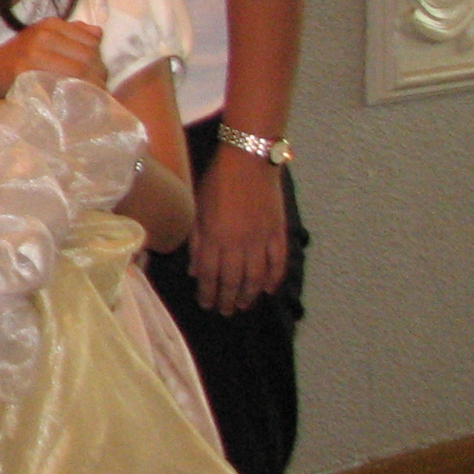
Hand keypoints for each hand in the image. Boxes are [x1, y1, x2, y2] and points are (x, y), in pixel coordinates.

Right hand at [0, 19, 107, 101]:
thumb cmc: (20, 60)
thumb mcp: (42, 40)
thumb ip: (71, 33)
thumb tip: (97, 32)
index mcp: (51, 24)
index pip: (92, 41)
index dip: (99, 60)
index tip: (98, 77)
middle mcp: (43, 33)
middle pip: (89, 56)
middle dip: (99, 76)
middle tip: (98, 93)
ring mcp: (34, 51)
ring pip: (80, 70)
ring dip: (91, 87)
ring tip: (92, 98)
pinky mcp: (26, 71)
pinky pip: (62, 83)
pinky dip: (74, 93)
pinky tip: (76, 101)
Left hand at [190, 144, 286, 313]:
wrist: (249, 162)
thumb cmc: (217, 181)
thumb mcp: (197, 209)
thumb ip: (196, 241)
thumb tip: (194, 270)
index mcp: (214, 238)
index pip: (210, 275)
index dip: (208, 293)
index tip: (206, 305)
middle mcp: (238, 244)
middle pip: (233, 280)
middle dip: (227, 299)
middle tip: (225, 312)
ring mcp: (261, 240)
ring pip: (256, 277)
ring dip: (249, 294)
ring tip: (243, 306)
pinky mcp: (278, 233)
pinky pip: (278, 262)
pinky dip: (274, 278)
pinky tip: (269, 289)